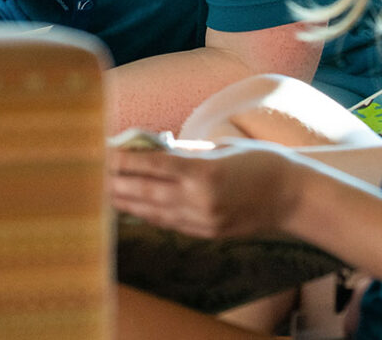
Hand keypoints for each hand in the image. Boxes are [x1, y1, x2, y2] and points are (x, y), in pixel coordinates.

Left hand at [110, 139, 307, 239]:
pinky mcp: (207, 232)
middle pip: (144, 191)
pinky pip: (169, 222)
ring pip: (153, 211)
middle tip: (87, 173)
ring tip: (100, 193)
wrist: (295, 197)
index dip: (121, 160)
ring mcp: (203, 220)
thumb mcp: (222, 147)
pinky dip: (147, 214)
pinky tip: (130, 207)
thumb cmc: (261, 161)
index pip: (150, 165)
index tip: (99, 152)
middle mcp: (199, 199)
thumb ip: (185, 151)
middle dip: (114, 183)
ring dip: (124, 202)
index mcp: (203, 172)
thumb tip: (150, 148)